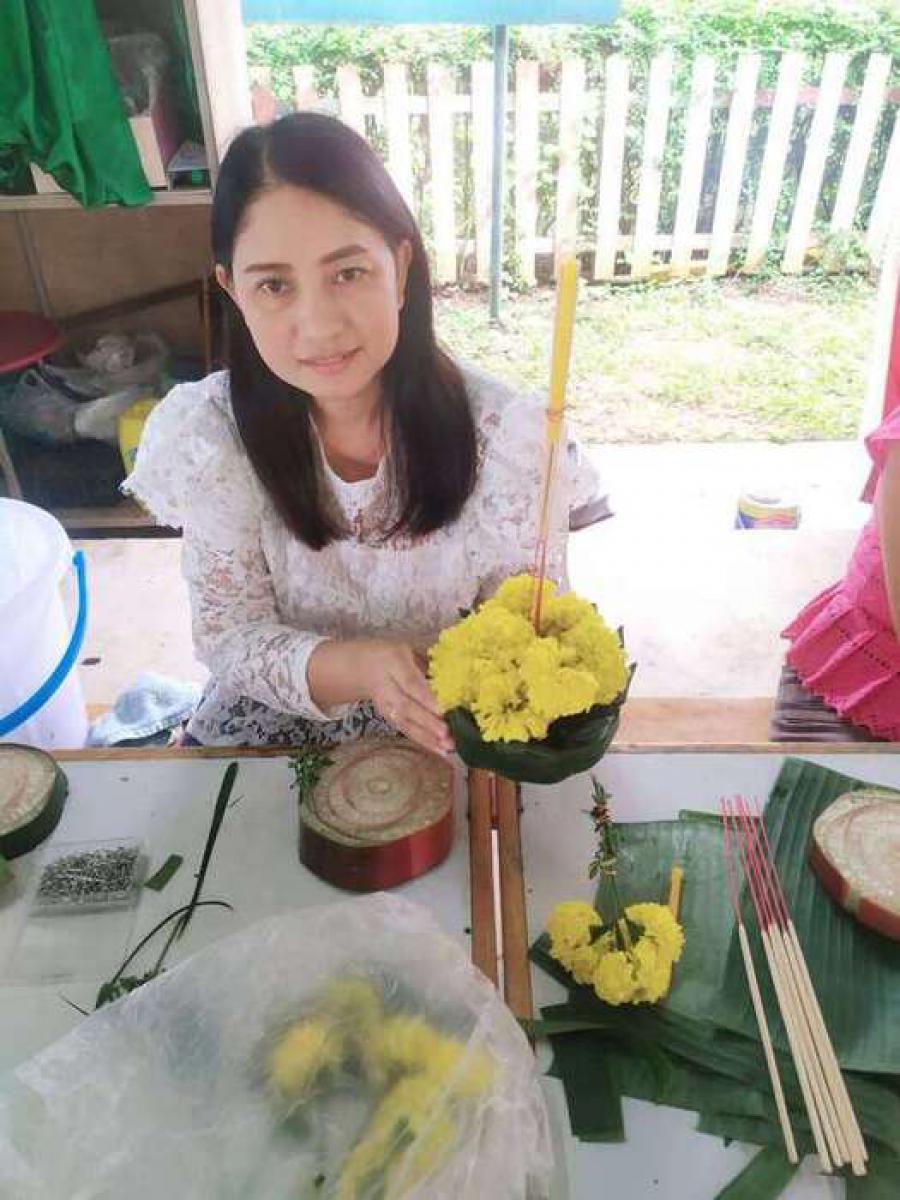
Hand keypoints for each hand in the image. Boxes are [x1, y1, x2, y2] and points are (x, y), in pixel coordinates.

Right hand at [359, 639, 453, 756]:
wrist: (365, 667)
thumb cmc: (396, 656)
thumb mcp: (411, 650)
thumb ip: (432, 663)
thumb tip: (462, 676)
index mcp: (395, 662)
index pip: (411, 683)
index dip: (426, 698)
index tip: (443, 710)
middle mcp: (387, 686)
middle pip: (407, 707)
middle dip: (428, 722)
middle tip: (447, 733)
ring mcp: (386, 705)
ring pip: (405, 723)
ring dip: (427, 737)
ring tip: (448, 747)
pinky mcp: (389, 719)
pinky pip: (407, 731)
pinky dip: (424, 742)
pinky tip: (441, 751)